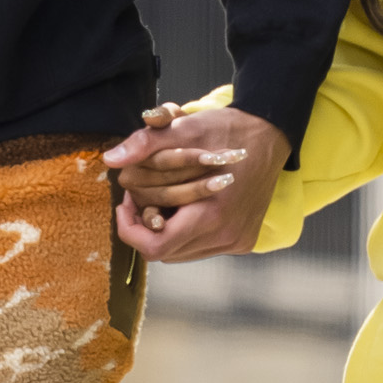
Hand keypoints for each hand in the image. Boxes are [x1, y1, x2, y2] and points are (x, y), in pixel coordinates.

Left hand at [104, 102, 290, 263]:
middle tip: (140, 197)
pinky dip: (187, 232)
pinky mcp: (244, 240)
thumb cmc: (227, 129)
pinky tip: (186, 208)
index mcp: (211, 215)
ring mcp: (237, 241)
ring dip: (166, 231)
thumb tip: (110, 160)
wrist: (271, 134)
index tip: (125, 203)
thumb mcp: (184, 130)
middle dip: (146, 226)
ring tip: (163, 200)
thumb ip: (145, 145)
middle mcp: (227, 236)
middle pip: (166, 252)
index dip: (131, 229)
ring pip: (183, 252)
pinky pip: (203, 247)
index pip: (155, 247)